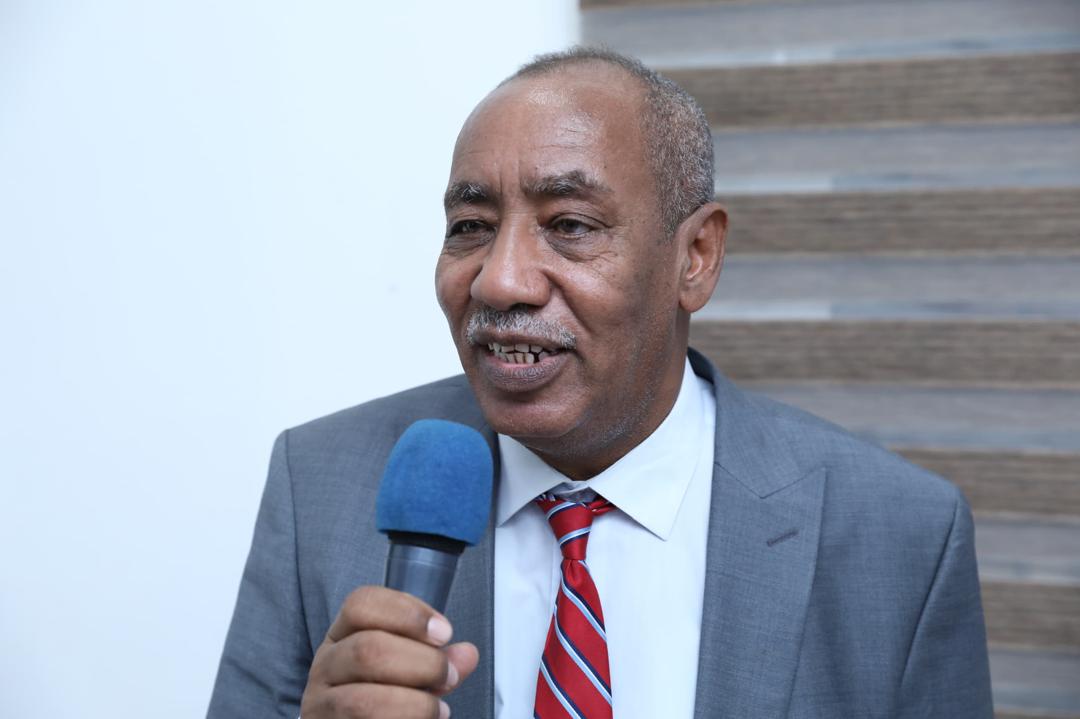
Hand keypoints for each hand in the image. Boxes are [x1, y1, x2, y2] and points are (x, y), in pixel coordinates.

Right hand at [300, 586, 479, 717]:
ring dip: (414, 704)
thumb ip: (437, 659)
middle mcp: (326, 665)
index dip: (407, 612)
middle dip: (422, 662)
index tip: (444, 632)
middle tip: (449, 675)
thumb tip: (467, 654)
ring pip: (363, 699)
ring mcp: (322, 703)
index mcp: (343, 634)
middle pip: (368, 648)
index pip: (361, 604)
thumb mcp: (408, 668)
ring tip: (439, 709)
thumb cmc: (380, 694)